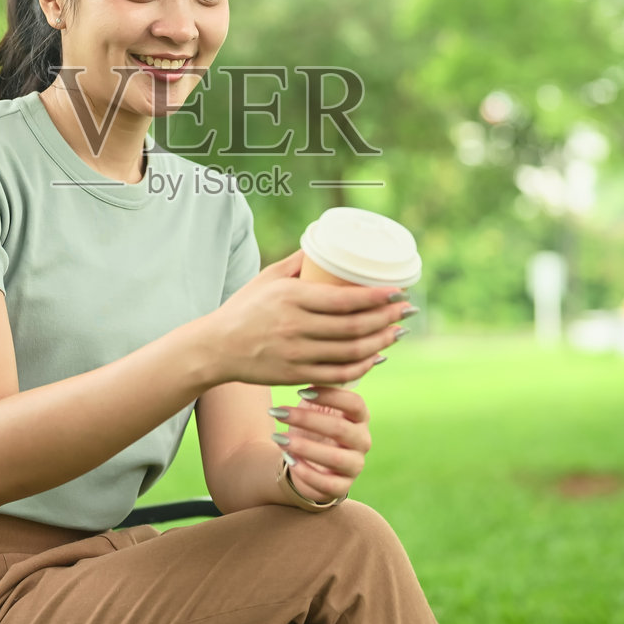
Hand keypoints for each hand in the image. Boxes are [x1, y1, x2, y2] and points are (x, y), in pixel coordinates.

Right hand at [202, 249, 412, 387]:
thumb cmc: (243, 308)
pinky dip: (362, 367)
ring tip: (398, 331)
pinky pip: (338, 374)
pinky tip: (375, 357)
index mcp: (291, 298)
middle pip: (354, 327)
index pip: (345, 300)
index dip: (377, 297)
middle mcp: (295, 327)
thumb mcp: (267, 278)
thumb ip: (296, 263)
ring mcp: (296, 354)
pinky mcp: (295, 375)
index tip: (398, 291)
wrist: (216, 347)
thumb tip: (324, 248)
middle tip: (407, 310)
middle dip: (387, 318)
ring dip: (380, 342)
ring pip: (350, 352)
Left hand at [271, 385, 370, 503]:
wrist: (306, 462)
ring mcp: (355, 465)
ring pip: (335, 458)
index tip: (301, 391)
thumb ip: (318, 390)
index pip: (355, 403)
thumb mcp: (314, 407)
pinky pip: (328, 483)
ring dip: (304, 447)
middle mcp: (362, 441)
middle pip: (340, 429)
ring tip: (279, 438)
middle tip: (279, 413)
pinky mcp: (342, 486)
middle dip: (307, 420)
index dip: (330, 396)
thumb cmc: (311, 428)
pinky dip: (307, 472)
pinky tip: (289, 460)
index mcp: (359, 417)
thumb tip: (311, 370)